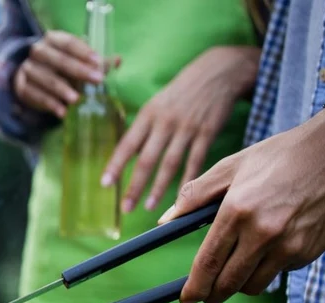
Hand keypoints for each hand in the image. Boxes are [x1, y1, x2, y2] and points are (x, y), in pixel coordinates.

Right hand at [13, 31, 108, 118]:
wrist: (31, 78)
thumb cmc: (60, 67)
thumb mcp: (77, 61)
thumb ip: (95, 62)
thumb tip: (117, 60)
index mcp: (53, 39)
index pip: (68, 42)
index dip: (84, 52)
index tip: (98, 62)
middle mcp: (38, 51)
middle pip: (58, 60)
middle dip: (78, 70)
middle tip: (97, 80)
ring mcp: (27, 69)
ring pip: (45, 79)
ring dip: (61, 90)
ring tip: (76, 100)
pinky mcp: (22, 87)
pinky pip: (36, 96)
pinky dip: (50, 104)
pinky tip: (62, 112)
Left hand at [102, 46, 259, 212]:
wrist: (219, 71)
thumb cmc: (181, 92)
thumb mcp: (157, 104)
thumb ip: (143, 129)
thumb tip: (127, 155)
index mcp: (148, 114)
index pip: (127, 144)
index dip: (115, 165)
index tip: (105, 184)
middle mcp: (165, 122)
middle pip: (147, 159)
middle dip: (135, 186)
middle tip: (125, 208)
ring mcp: (187, 128)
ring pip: (170, 163)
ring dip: (158, 188)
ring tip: (148, 207)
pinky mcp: (207, 132)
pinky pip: (196, 161)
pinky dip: (187, 180)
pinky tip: (180, 197)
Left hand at [158, 109, 324, 302]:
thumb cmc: (278, 157)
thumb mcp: (231, 167)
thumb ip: (194, 195)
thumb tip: (166, 220)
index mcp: (238, 211)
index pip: (208, 262)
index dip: (194, 287)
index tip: (186, 298)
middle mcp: (264, 232)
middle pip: (229, 283)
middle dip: (212, 294)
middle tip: (205, 293)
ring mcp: (290, 244)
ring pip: (254, 285)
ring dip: (240, 284)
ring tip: (235, 268)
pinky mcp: (309, 250)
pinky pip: (280, 272)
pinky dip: (268, 268)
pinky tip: (268, 248)